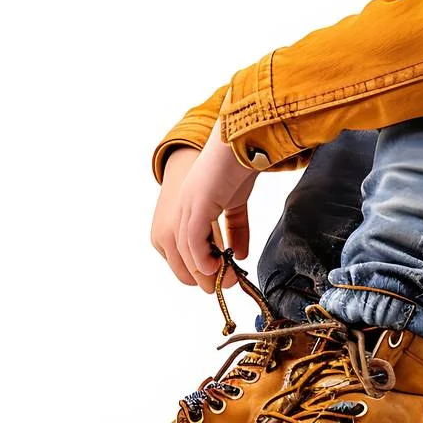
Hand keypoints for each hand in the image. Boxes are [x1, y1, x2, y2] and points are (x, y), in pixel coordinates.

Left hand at [153, 117, 258, 292]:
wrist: (242, 138)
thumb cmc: (238, 165)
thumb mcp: (234, 202)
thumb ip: (234, 227)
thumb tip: (240, 255)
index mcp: (185, 208)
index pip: (183, 249)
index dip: (201, 267)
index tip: (221, 277)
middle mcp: (179, 208)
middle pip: (181, 255)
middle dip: (203, 274)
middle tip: (226, 284)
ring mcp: (185, 206)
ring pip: (186, 251)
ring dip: (208, 270)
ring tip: (227, 280)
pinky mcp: (197, 203)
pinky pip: (192, 239)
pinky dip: (202, 257)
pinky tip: (215, 266)